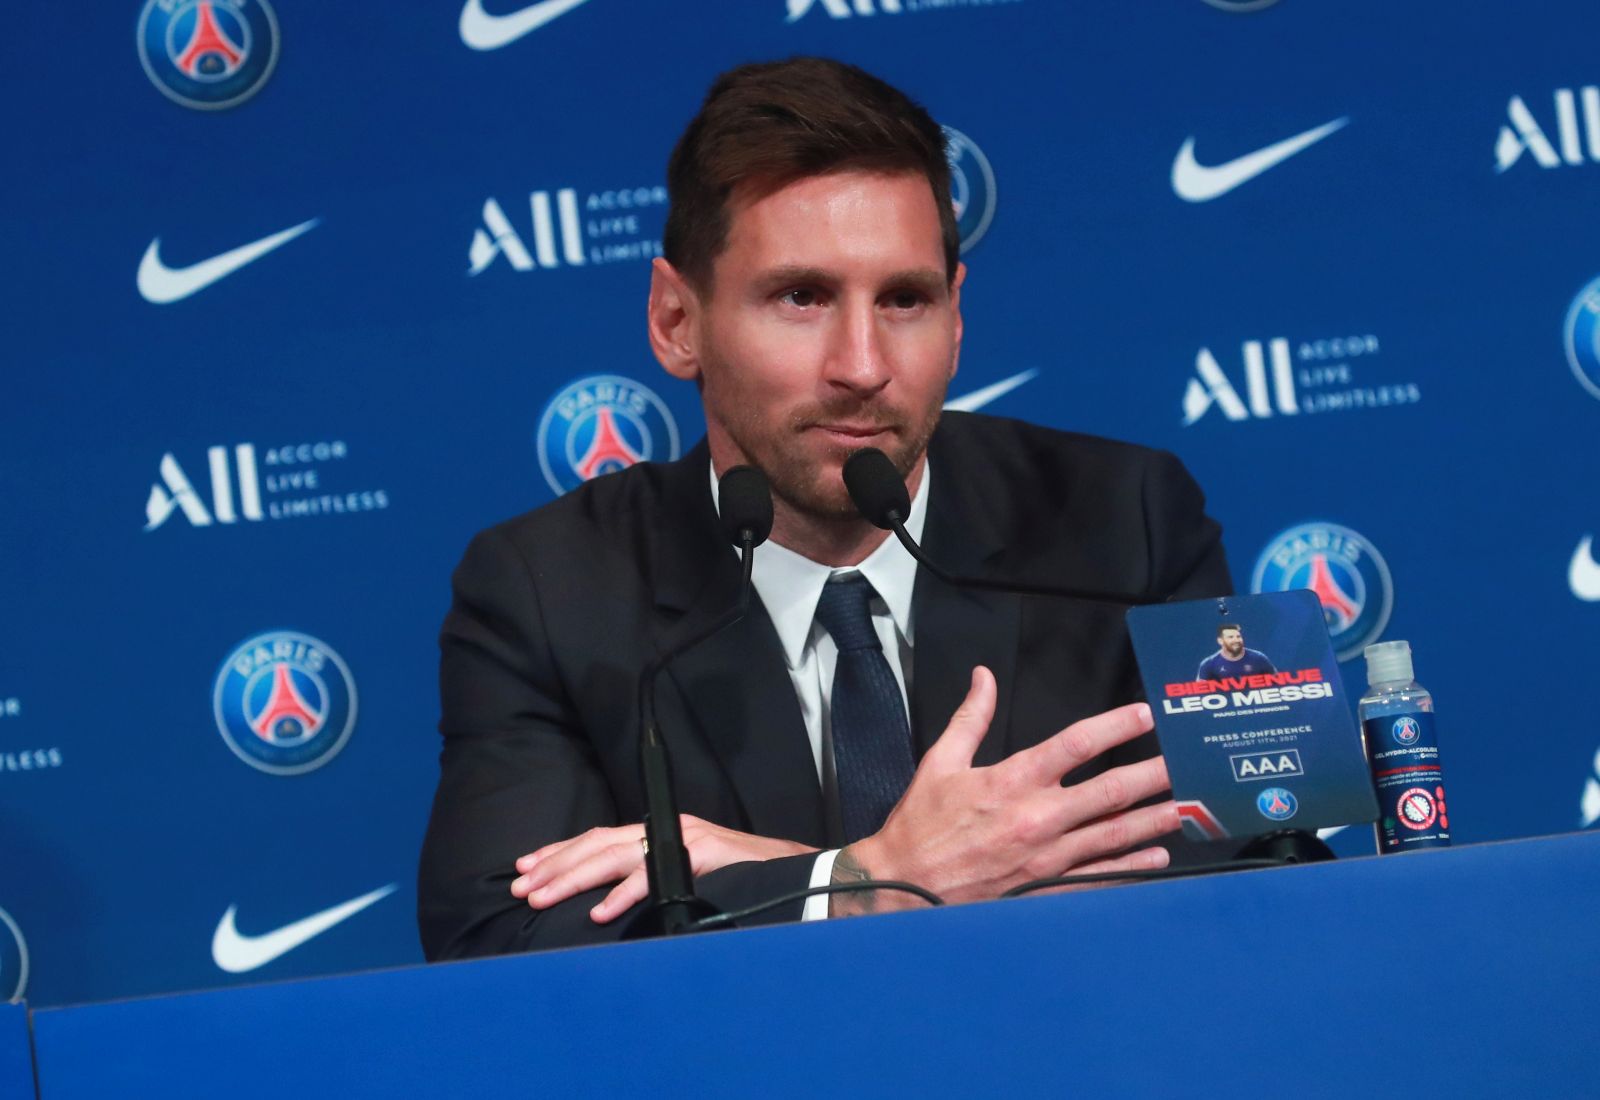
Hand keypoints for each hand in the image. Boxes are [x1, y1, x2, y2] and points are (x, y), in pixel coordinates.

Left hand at [511, 817, 817, 923]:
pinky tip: (600, 913)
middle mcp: (667, 829)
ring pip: (616, 855)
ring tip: (542, 898)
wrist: (798, 873)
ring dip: (574, 878)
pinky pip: (656, 874)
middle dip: (554, 866)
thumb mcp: (689, 877)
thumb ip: (653, 882)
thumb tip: (606, 904)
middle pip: (598, 843)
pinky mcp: (703, 854)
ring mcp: (685, 839)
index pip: (599, 838)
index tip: (526, 869)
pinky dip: (624, 895)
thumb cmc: (743, 881)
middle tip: (521, 888)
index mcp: (660, 833)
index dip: (560, 853)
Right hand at [837, 666, 1178, 912]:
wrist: (902, 887)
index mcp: (1012, 780)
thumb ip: (970, 718)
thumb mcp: (940, 763)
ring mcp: (1046, 857)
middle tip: (1187, 760)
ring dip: (1153, 819)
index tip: (1146, 714)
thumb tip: (984, 676)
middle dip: (1152, 774)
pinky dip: (1131, 867)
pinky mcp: (1045, 888)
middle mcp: (1037, 818)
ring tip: (1187, 806)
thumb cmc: (920, 826)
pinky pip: (1098, 877)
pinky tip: (1158, 856)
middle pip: (1108, 791)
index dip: (1115, 726)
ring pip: (1112, 834)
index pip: (1075, 744)